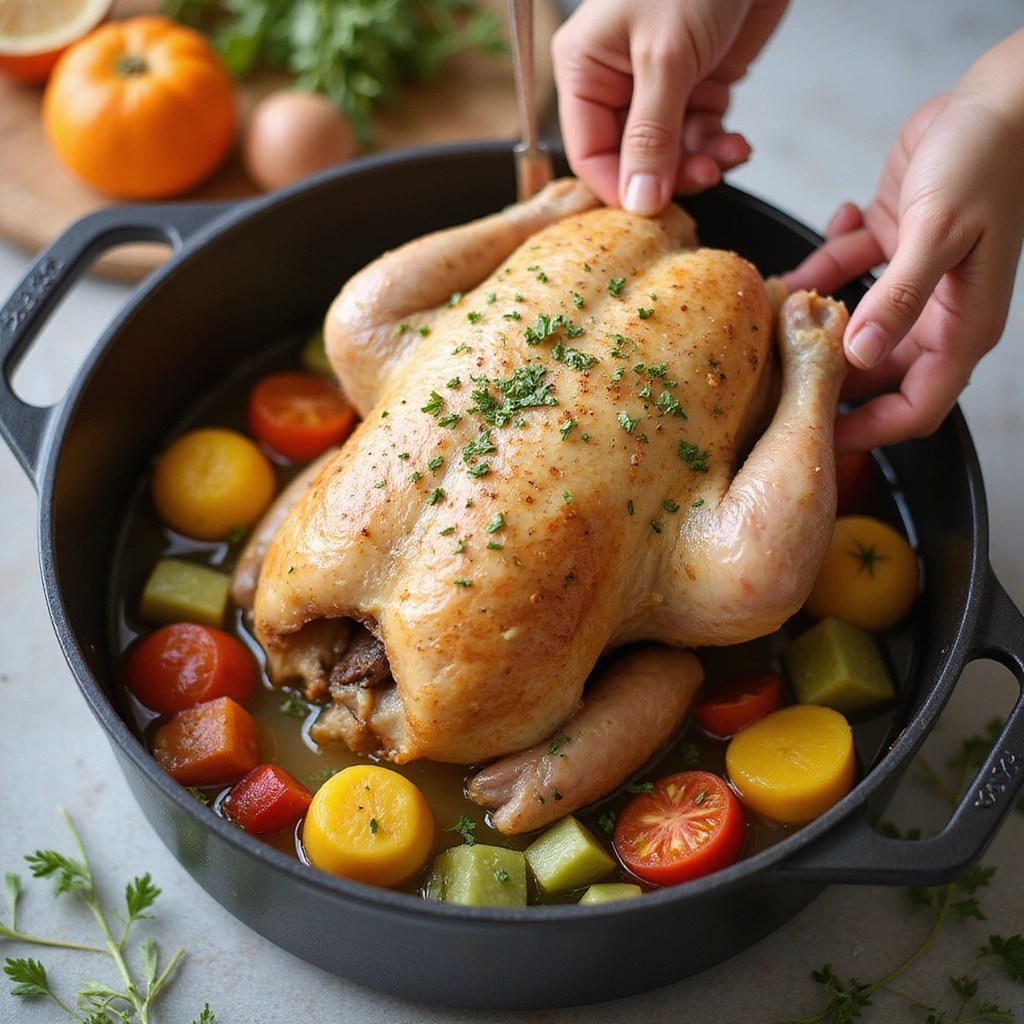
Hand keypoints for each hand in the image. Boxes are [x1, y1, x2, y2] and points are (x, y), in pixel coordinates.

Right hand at [552, 0, 788, 213]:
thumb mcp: (666, 58)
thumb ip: (652, 137)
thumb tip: (638, 201)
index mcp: (584, 69)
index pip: (589, 153)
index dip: (619, 187)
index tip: (651, 209)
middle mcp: (615, 81)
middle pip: (631, 159)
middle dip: (667, 176)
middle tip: (702, 179)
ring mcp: (659, 84)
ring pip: (669, 153)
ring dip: (699, 164)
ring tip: (727, 158)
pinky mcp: (698, 82)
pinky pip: (700, 135)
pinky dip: (719, 147)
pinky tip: (737, 145)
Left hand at [786, 29, 1023, 453]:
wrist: (996, 97)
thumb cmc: (985, 159)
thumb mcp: (939, 231)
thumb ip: (899, 296)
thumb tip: (860, 353)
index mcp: (961, 326)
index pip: (917, 407)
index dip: (870, 432)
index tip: (820, 443)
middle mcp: (935, 313)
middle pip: (874, 374)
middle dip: (826, 381)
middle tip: (773, 385)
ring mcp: (911, 282)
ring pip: (852, 326)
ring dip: (814, 325)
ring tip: (773, 325)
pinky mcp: (889, 248)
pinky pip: (843, 275)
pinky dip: (818, 273)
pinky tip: (798, 266)